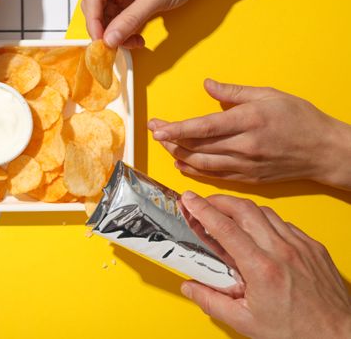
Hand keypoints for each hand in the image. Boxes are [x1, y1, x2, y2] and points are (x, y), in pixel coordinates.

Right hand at [81, 0, 211, 47]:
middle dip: (105, 28)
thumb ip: (130, 20)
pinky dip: (125, 27)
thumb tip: (109, 40)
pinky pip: (119, 14)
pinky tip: (136, 37)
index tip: (101, 43)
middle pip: (96, 6)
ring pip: (107, 13)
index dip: (94, 23)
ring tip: (134, 42)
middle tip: (116, 46)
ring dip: (117, 31)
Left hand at [148, 79, 350, 188]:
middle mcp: (244, 146)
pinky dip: (194, 170)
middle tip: (155, 130)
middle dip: (171, 140)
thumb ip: (234, 92)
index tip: (157, 127)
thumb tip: (207, 85)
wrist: (325, 151)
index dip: (177, 129)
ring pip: (202, 164)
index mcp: (248, 121)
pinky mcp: (248, 178)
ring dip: (178, 155)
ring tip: (164, 145)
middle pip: (197, 146)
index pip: (204, 127)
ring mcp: (246, 165)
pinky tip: (182, 164)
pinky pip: (214, 176)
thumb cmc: (300, 118)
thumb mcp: (268, 95)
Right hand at [179, 192, 350, 338]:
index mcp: (261, 269)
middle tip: (203, 202)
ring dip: (241, 208)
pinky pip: (284, 224)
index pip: (224, 228)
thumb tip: (189, 287)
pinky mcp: (313, 247)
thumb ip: (211, 302)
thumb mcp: (245, 322)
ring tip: (227, 214)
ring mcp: (300, 246)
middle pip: (244, 209)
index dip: (202, 209)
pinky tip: (257, 231)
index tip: (189, 199)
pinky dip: (265, 221)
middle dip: (219, 200)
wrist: (337, 335)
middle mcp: (281, 251)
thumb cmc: (296, 332)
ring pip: (265, 212)